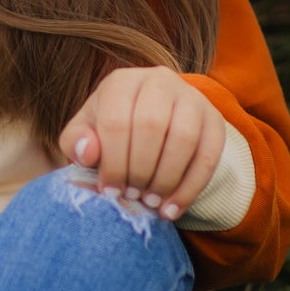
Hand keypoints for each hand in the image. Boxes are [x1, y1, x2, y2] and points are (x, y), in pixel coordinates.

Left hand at [59, 66, 224, 219]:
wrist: (151, 124)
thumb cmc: (110, 131)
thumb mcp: (86, 132)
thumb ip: (75, 142)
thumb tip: (87, 153)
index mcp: (122, 82)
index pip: (117, 121)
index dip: (112, 162)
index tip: (109, 191)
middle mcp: (159, 81)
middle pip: (152, 126)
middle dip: (140, 169)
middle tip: (132, 195)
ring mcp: (191, 98)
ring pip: (184, 138)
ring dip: (166, 178)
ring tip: (151, 202)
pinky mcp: (214, 120)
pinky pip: (209, 155)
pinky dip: (191, 188)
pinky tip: (173, 209)